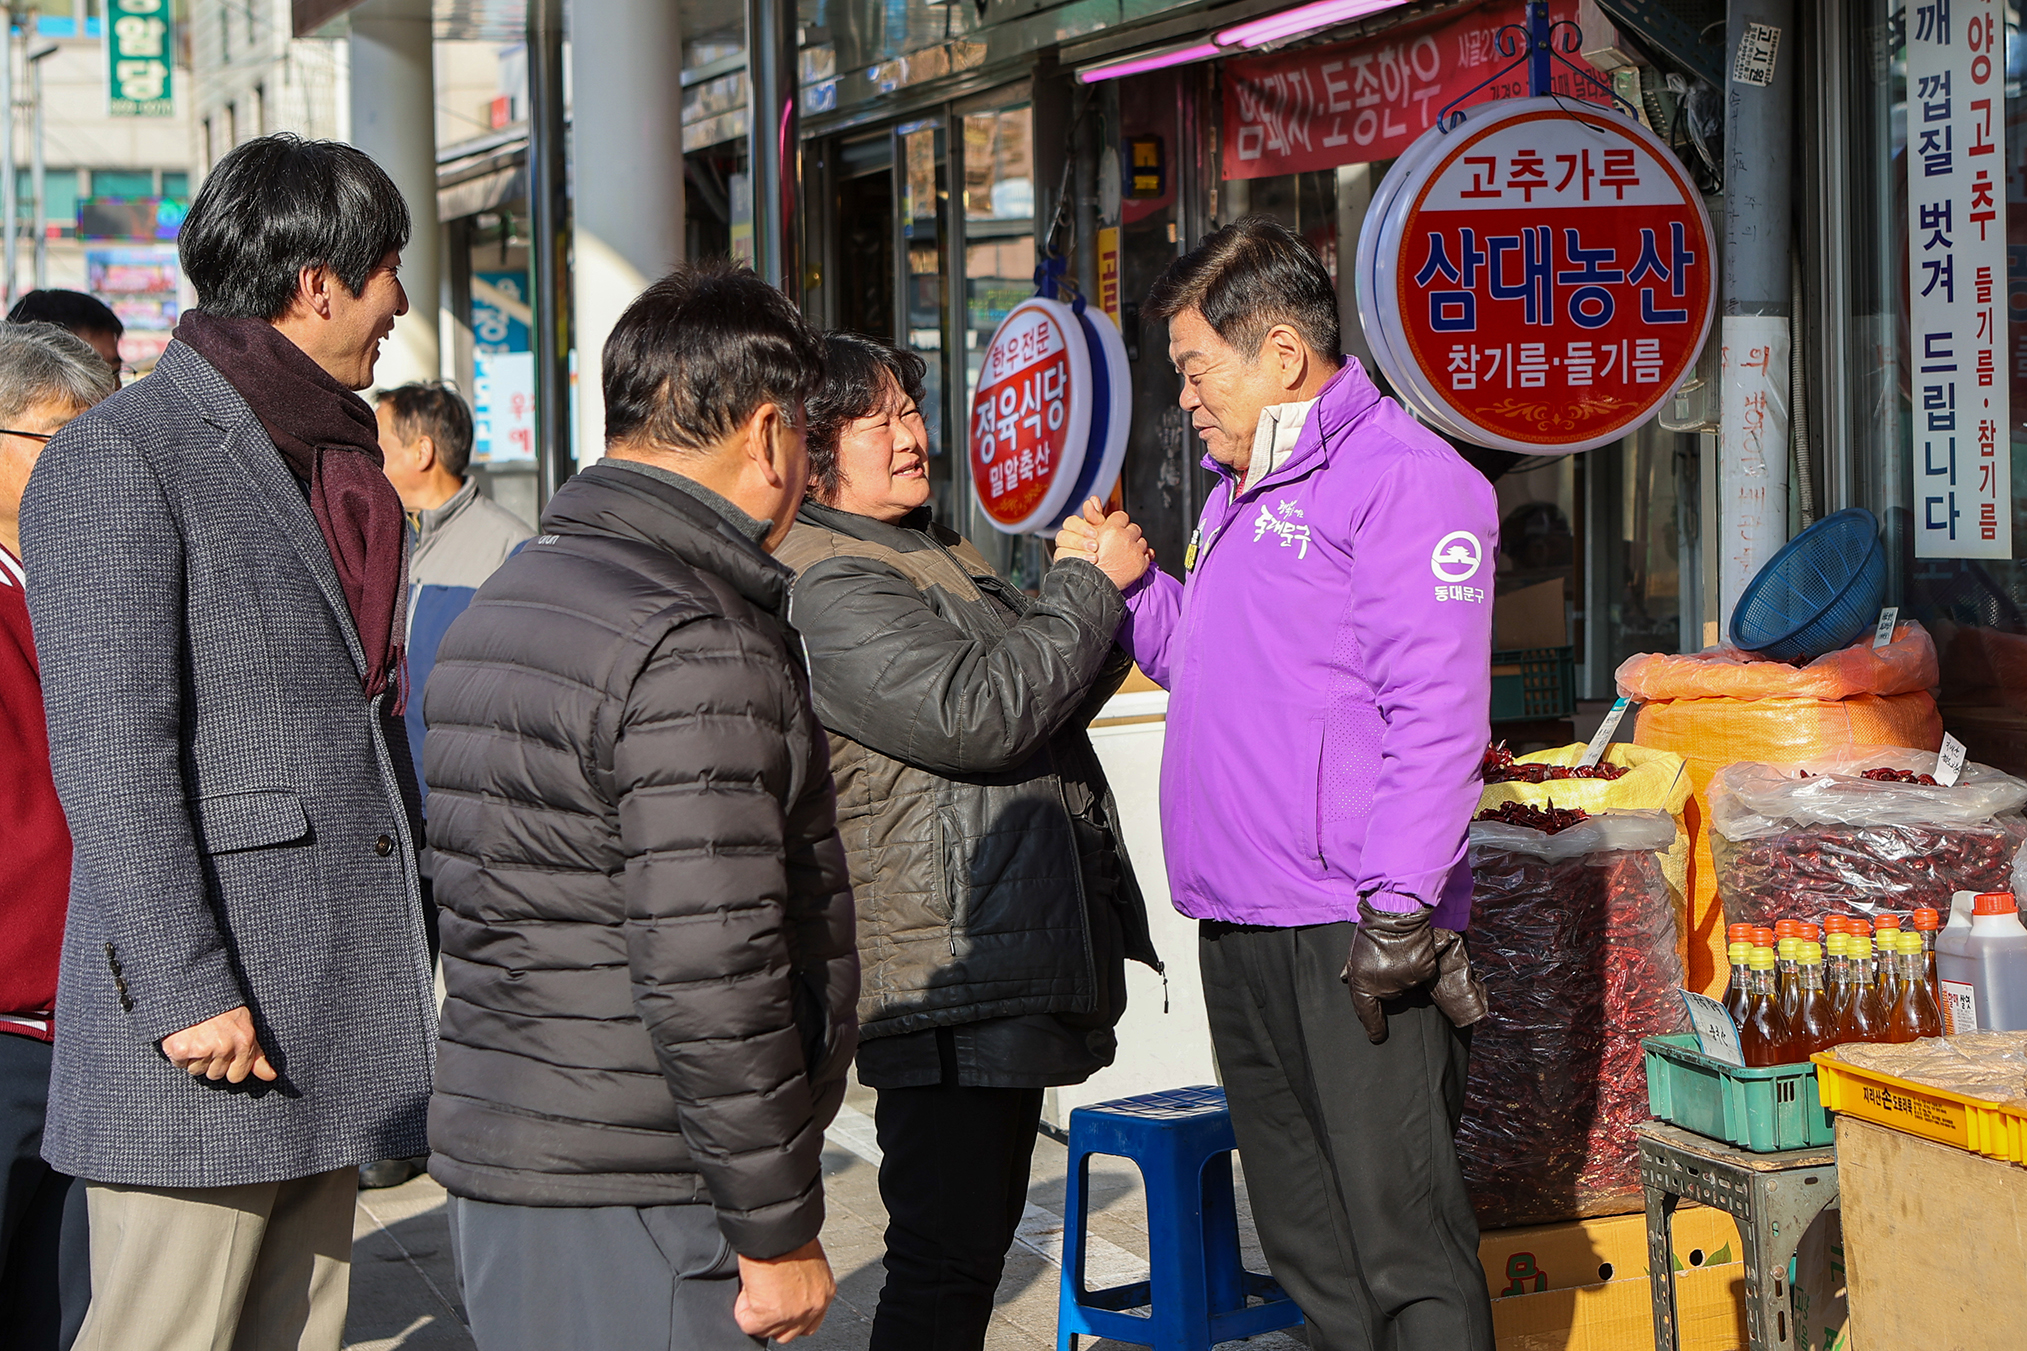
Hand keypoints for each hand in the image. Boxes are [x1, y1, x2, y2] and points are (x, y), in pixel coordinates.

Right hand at [160, 1006, 277, 1082]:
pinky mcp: (181, 1049)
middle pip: (216, 1075)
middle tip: (208, 1040)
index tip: (224, 1054)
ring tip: (197, 1037)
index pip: (237, 1076)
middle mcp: (225, 1047)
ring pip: (197, 1071)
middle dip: (211, 1062)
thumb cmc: (222, 1009)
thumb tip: (271, 1077)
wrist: (195, 990)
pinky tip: (184, 1037)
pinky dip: (179, 1054)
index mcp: (244, 1041)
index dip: (229, 1067)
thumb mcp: (245, 1027)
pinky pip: (180, 1064)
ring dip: (195, 1058)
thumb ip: (256, 1055)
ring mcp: (203, 1049)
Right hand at [735, 1237, 833, 1341]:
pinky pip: (749, 1324)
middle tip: (763, 1295)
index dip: (789, 1315)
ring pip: (767, 1330)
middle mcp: (813, 1306)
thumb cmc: (789, 1233)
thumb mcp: (806, 1262)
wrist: (777, 1225)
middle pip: (787, 1333)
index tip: (778, 1305)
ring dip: (756, 1313)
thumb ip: (800, 1285)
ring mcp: (793, 1313)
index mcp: (824, 1291)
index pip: (809, 1323)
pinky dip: (743, 1309)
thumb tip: (783, 1292)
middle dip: (772, 1317)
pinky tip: (748, 1288)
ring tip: (755, 1287)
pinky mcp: (770, 1313)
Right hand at [1055, 497, 1151, 590]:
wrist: (1092, 586)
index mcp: (1111, 529)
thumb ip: (1092, 516)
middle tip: (1119, 544)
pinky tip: (1132, 562)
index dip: (1117, 524)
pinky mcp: (1141, 564)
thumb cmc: (1085, 563)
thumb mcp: (1086, 536)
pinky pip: (1148, 555)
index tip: (1114, 530)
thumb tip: (1093, 499)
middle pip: (1134, 528)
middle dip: (1128, 534)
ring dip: (1136, 546)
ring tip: (1124, 555)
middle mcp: (1125, 538)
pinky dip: (1142, 557)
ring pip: (1142, 541)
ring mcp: (1135, 551)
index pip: (1121, 516)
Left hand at [1340, 901, 1487, 1043]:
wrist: (1396, 914)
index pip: (1367, 1012)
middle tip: (1386, 960)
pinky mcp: (1422, 973)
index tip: (1376, 1037)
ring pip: (1406, 984)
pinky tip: (1411, 951)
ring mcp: (1405, 981)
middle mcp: (1385, 987)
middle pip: (1388, 994)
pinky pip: (1420, 974)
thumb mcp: (1355, 951)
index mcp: (1364, 983)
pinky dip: (1418, 965)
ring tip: (1398, 951)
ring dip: (1403, 972)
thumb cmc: (1372, 931)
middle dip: (1387, 982)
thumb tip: (1345, 979)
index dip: (1373, 1026)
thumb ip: (1353, 969)